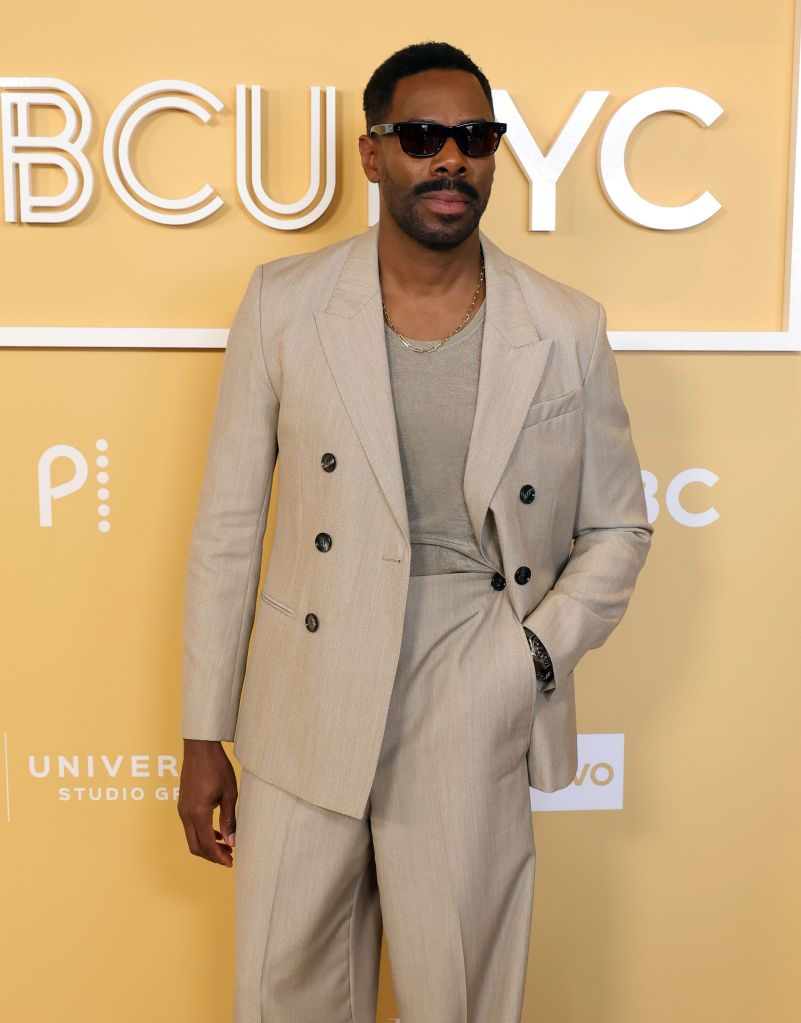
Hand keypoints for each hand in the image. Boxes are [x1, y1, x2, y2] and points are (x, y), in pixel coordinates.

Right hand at [177, 739, 237, 867]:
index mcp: (198, 812)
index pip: (207, 844)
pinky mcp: (183, 804)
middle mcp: (186, 814)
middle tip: (230, 857)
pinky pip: (190, 827)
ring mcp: (182, 809)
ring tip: (226, 846)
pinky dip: (202, 835)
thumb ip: (229, 819)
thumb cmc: (217, 767)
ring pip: (191, 838)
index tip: (231, 862)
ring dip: (207, 846)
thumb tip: (232, 841)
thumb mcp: (229, 793)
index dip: (219, 857)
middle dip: (212, 856)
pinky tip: (217, 832)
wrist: (200, 748)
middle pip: (195, 846)